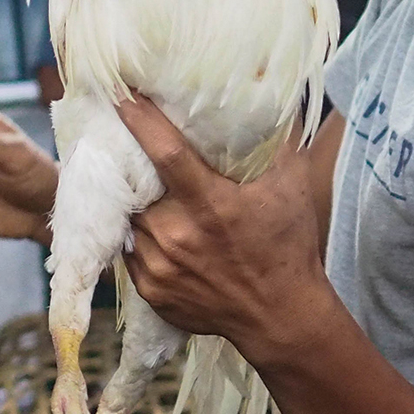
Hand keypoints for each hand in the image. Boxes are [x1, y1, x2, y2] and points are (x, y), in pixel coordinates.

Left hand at [117, 95, 329, 357]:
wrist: (281, 318)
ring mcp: (160, 266)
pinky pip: (132, 251)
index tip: (121, 95)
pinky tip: (157, 230)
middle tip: (125, 145)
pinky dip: (140, 237)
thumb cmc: (288, 248)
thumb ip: (279, 142)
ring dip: (135, 205)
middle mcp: (179, 235)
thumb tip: (270, 97)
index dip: (141, 121)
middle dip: (130, 167)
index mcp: (213, 205)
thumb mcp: (293, 190)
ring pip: (131, 220)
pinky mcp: (150, 290)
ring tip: (146, 192)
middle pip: (139, 188)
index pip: (166, 153)